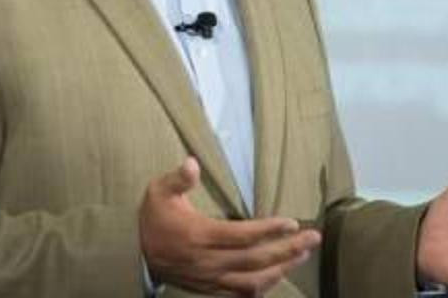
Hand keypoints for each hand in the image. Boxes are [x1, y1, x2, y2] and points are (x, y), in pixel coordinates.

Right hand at [139, 157, 320, 295]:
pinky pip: (241, 294)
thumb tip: (192, 162)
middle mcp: (208, 261)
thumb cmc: (152, 218)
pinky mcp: (209, 289)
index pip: (243, 235)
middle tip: (313, 238)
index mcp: (199, 236)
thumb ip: (178, 179)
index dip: (270, 230)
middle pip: (256, 259)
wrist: (134, 254)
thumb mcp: (158, 191)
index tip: (292, 222)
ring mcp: (210, 279)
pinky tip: (277, 275)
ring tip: (301, 256)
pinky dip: (263, 287)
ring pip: (253, 281)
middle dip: (288, 249)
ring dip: (281, 269)